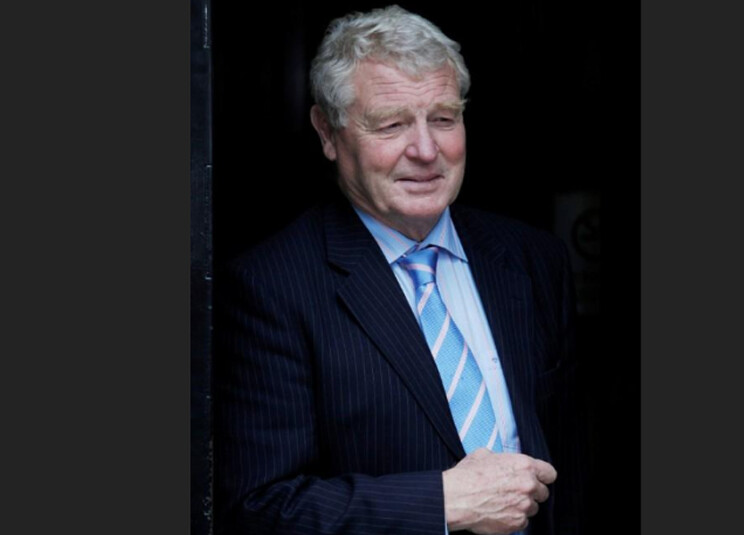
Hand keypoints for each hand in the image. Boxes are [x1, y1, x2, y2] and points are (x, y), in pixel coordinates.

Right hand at [442, 448, 556, 533]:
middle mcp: (529, 485)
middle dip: (531, 493)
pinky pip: (522, 522)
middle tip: (515, 492)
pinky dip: (513, 519)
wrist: (456, 497)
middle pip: (543, 493)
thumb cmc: (468, 475)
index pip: (549, 473)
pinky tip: (499, 512)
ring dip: (522, 506)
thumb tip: (501, 461)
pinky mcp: (517, 523)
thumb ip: (501, 458)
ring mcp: (524, 506)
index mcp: (524, 465)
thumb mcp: (484, 455)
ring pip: (533, 508)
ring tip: (503, 503)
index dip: (542, 477)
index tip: (537, 480)